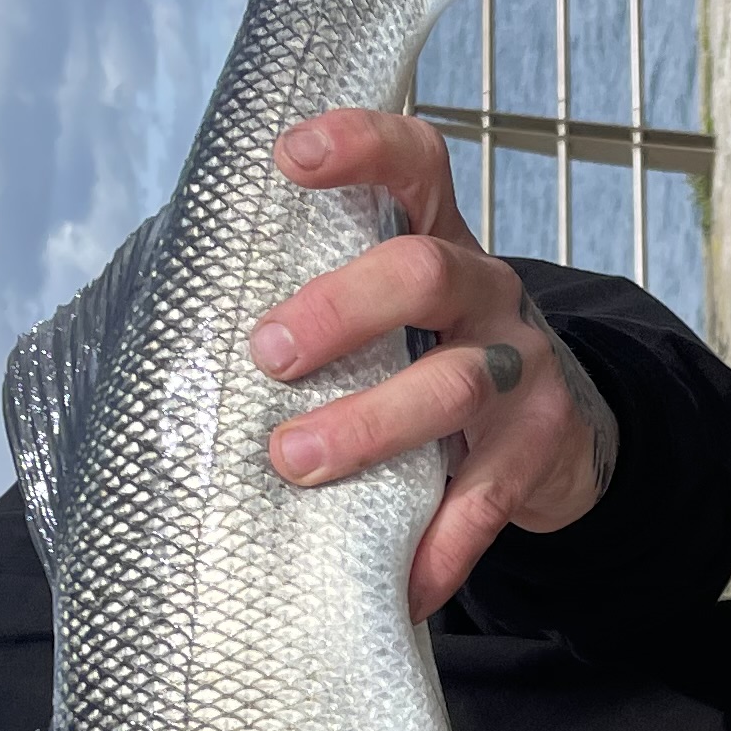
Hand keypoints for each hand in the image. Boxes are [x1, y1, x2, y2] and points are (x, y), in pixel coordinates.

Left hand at [245, 110, 624, 617]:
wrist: (565, 435)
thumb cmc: (432, 360)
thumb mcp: (393, 313)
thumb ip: (315, 294)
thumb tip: (166, 311)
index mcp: (439, 240)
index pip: (415, 165)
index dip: (361, 146)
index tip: (289, 155)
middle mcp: (488, 292)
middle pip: (425, 271)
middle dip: (340, 308)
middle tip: (266, 353)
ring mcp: (522, 370)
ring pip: (453, 382)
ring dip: (368, 425)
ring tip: (294, 463)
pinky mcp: (540, 451)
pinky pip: (485, 501)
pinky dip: (439, 546)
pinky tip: (397, 584)